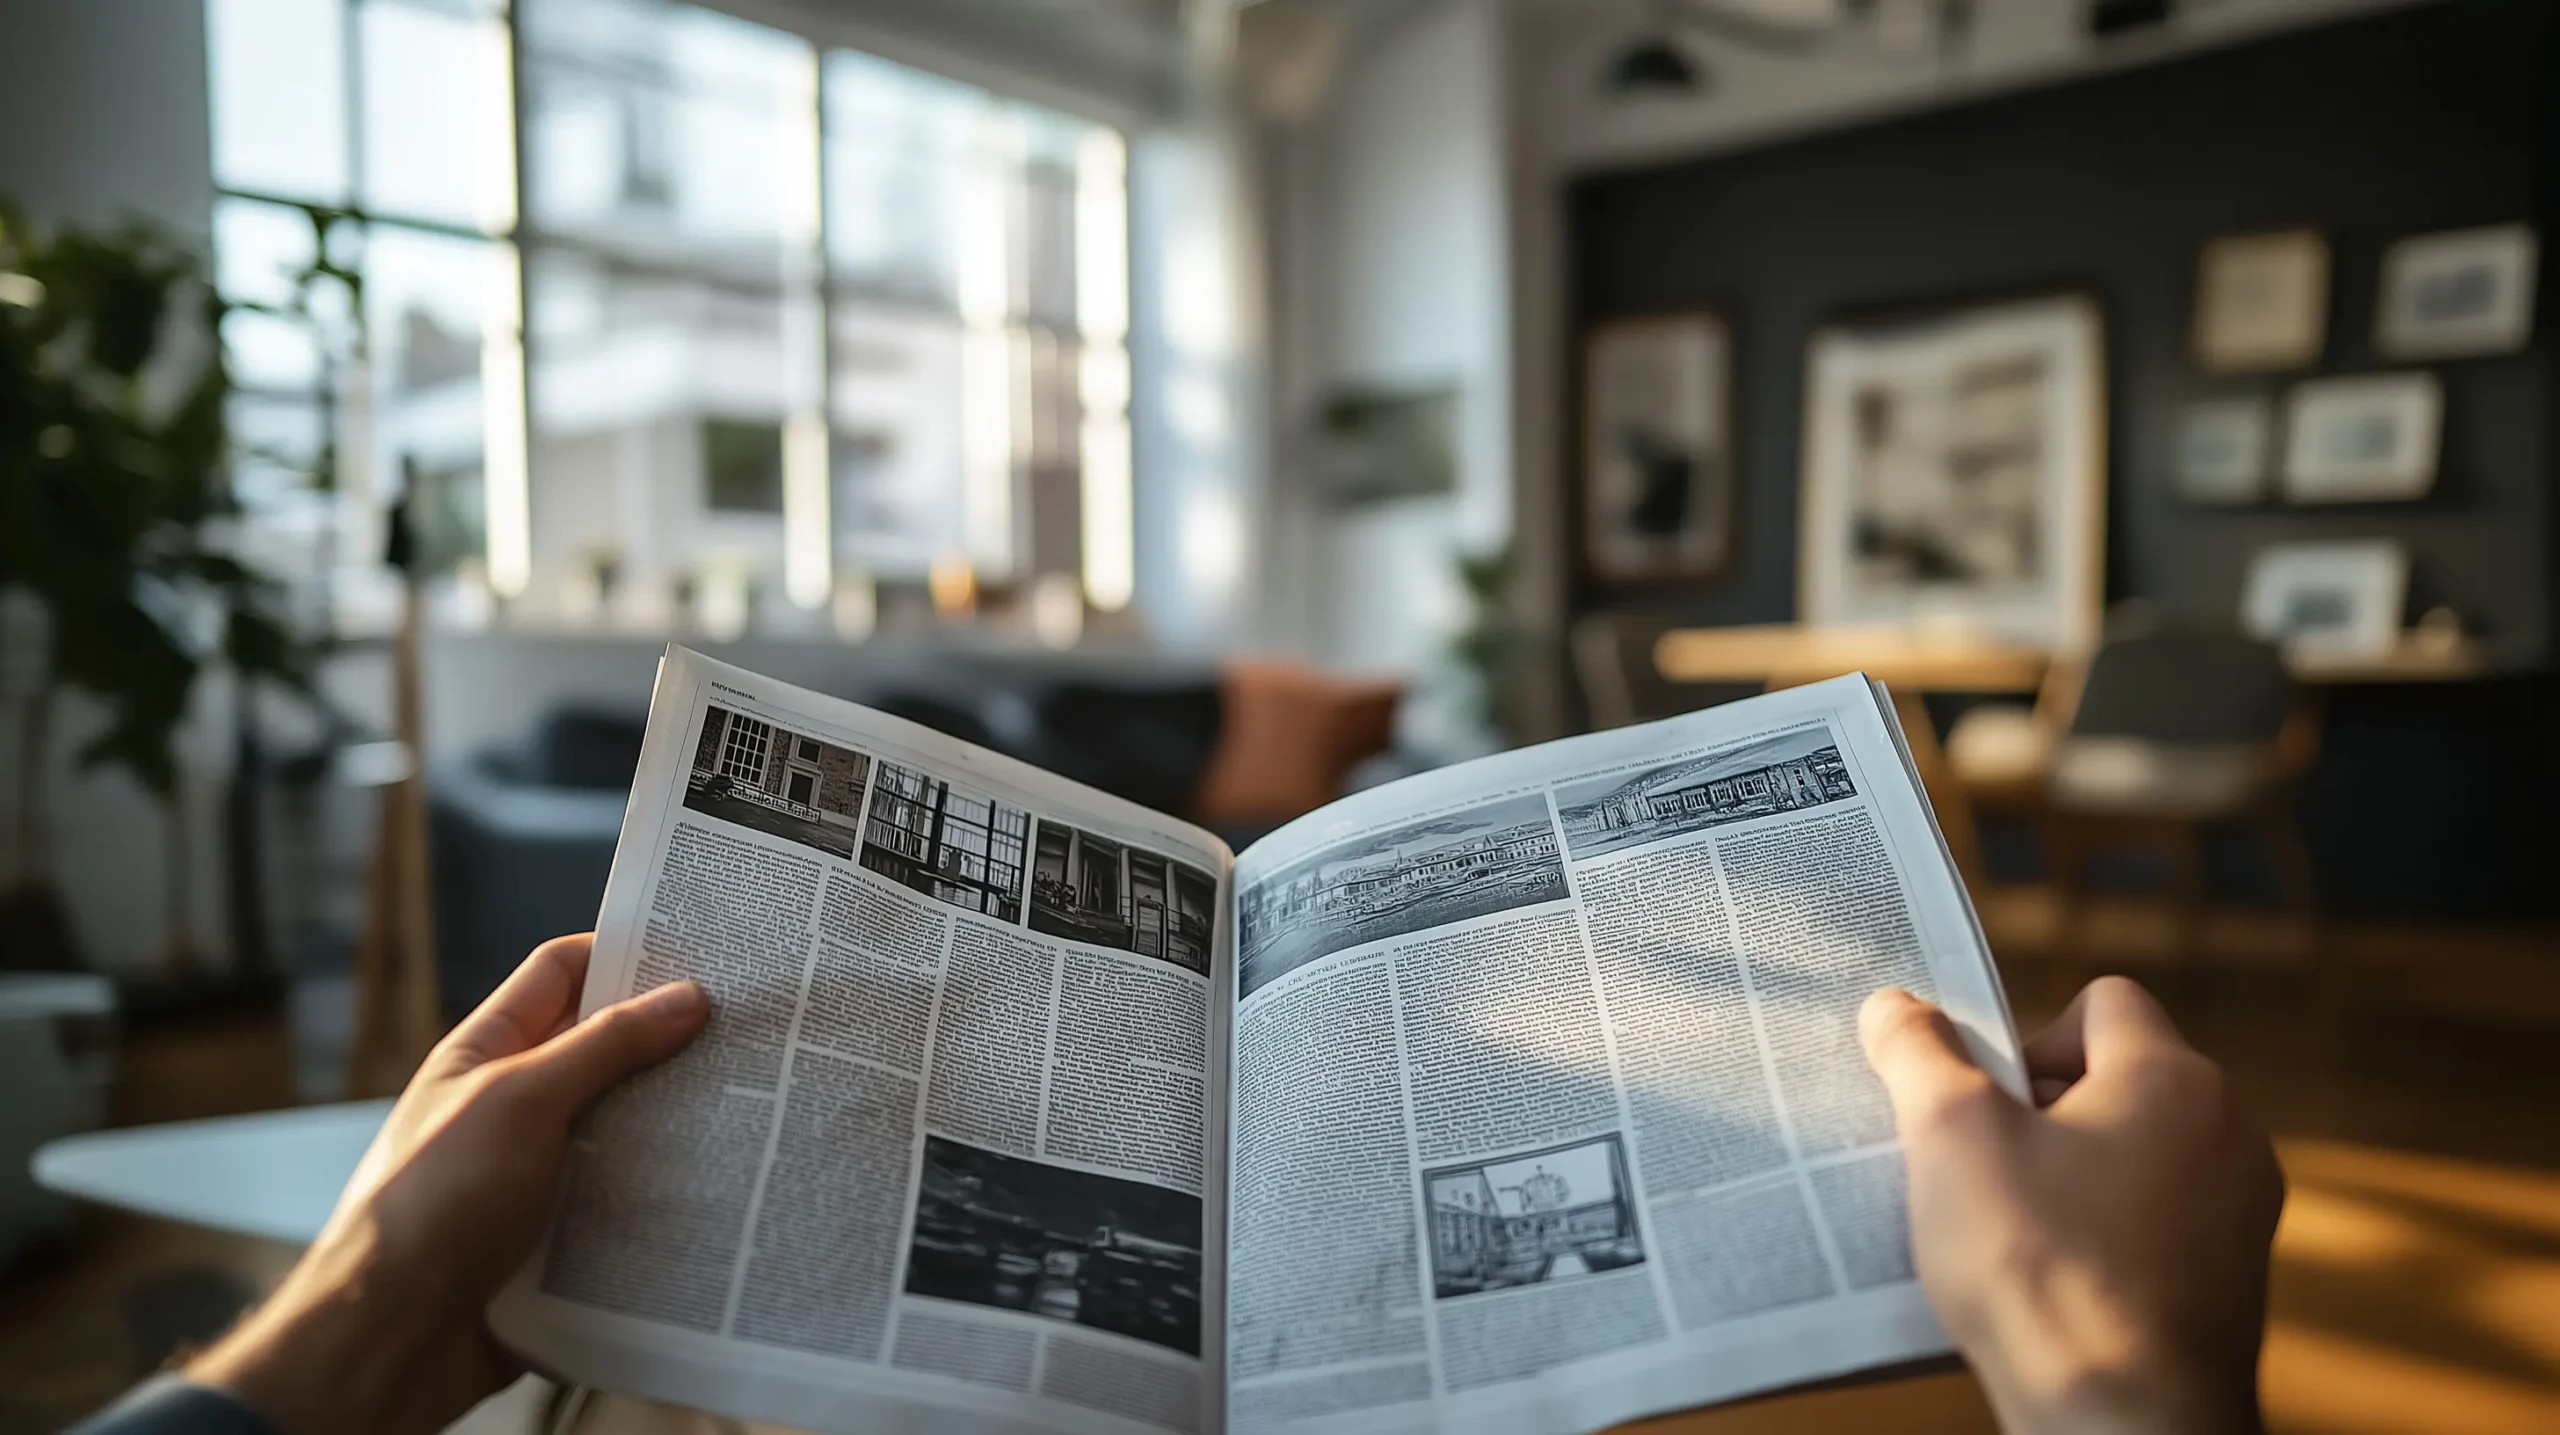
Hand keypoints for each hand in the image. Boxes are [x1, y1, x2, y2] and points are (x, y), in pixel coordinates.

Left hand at [188, 935, 708, 1434]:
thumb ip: (604, 1045)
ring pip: (626, 1127)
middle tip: (749, 1030)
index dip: (624, 953)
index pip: (562, 973)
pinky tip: (720, 1189)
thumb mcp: (520, 1101)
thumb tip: (685, 996)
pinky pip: (627, 1200)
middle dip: (671, 1041)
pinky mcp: (561, 1234)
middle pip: (605, 1050)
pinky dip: (668, 1196)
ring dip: (677, 1124)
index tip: (702, 953)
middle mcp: (514, 1104)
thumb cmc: (430, 1203)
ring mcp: (538, 1171)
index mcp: (488, 1052)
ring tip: (751, 1107)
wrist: (390, 1338)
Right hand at [1860, 977, 2283, 1434]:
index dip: (2029, 1036)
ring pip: (2139, 1155)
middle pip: (2120, 1079)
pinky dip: (2108, 1238)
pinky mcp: (2232, 1281)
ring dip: (2075, 1176)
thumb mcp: (1950, 1137)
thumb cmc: (2042, 1271)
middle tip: (1984, 1167)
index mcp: (2172, 1078)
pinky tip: (2055, 1284)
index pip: (2104, 1001)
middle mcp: (2227, 1132)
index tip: (1985, 1102)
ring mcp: (2241, 1212)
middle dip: (2044, 1112)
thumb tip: (1894, 1006)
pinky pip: (2159, 1225)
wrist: (2123, 1422)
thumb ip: (1919, 1053)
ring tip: (2014, 1232)